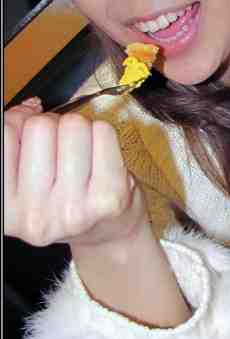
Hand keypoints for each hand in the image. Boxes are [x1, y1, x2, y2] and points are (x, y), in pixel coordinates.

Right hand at [4, 100, 147, 249]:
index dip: (19, 124)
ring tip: (82, 157)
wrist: (108, 232)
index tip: (29, 139)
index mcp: (5, 209)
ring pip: (73, 124)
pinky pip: (103, 131)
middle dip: (51, 127)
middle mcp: (35, 215)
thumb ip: (17, 139)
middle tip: (61, 151)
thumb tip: (30, 106)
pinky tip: (101, 160)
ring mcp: (73, 208)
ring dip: (79, 130)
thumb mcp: (25, 178)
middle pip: (39, 125)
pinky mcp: (109, 196)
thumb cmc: (65, 199)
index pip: (5, 132)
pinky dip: (103, 135)